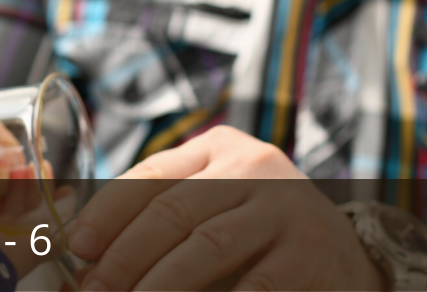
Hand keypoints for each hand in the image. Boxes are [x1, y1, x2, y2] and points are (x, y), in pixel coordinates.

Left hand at [65, 126, 386, 290]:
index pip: (150, 175)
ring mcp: (285, 208)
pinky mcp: (308, 254)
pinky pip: (252, 285)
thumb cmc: (259, 236)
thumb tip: (87, 259)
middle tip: (95, 290)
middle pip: (173, 211)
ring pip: (206, 246)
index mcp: (221, 149)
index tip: (78, 247)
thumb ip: (164, 218)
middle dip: (125, 256)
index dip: (108, 212)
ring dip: (159, 284)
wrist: (348, 258)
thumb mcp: (218, 207)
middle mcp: (255, 167)